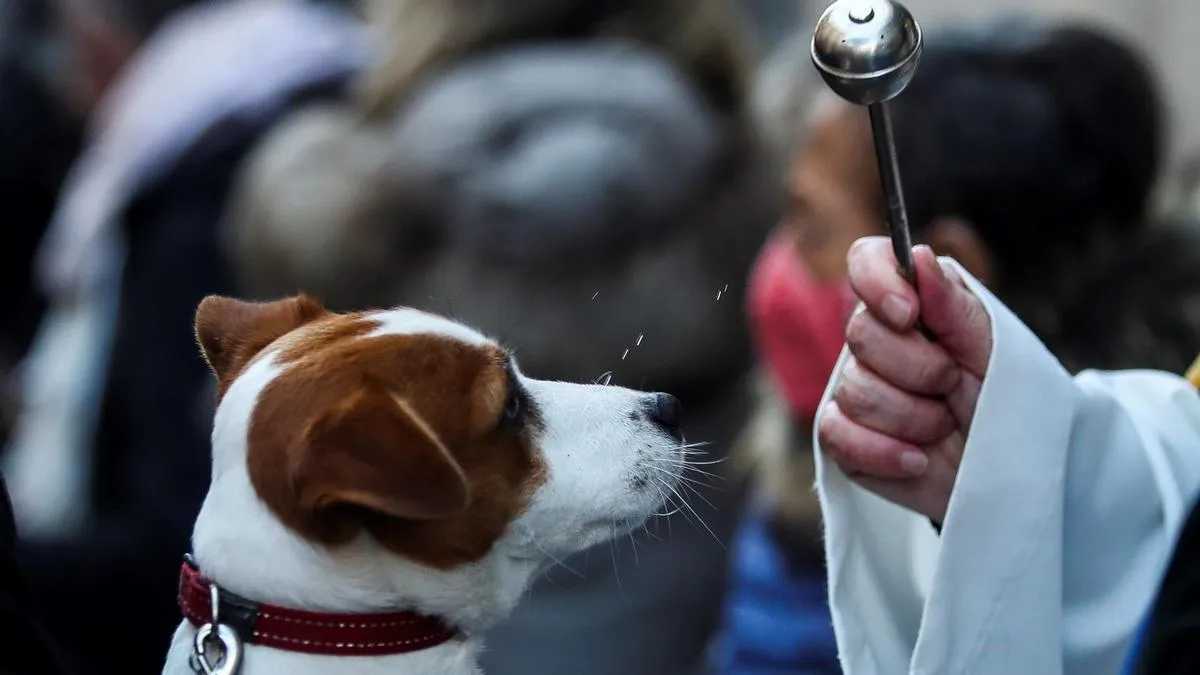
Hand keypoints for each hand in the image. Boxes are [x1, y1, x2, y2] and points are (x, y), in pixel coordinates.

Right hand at [817, 237, 992, 522]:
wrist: (1008, 469)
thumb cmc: (1004, 402)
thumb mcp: (995, 348)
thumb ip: (954, 304)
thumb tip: (918, 256)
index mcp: (910, 303)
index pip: (867, 261)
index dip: (878, 281)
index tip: (909, 313)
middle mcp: (875, 341)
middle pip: (861, 334)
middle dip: (920, 368)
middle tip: (953, 383)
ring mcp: (853, 389)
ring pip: (856, 391)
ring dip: (915, 418)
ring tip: (945, 425)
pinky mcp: (843, 438)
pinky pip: (837, 435)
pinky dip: (885, 453)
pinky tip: (918, 460)